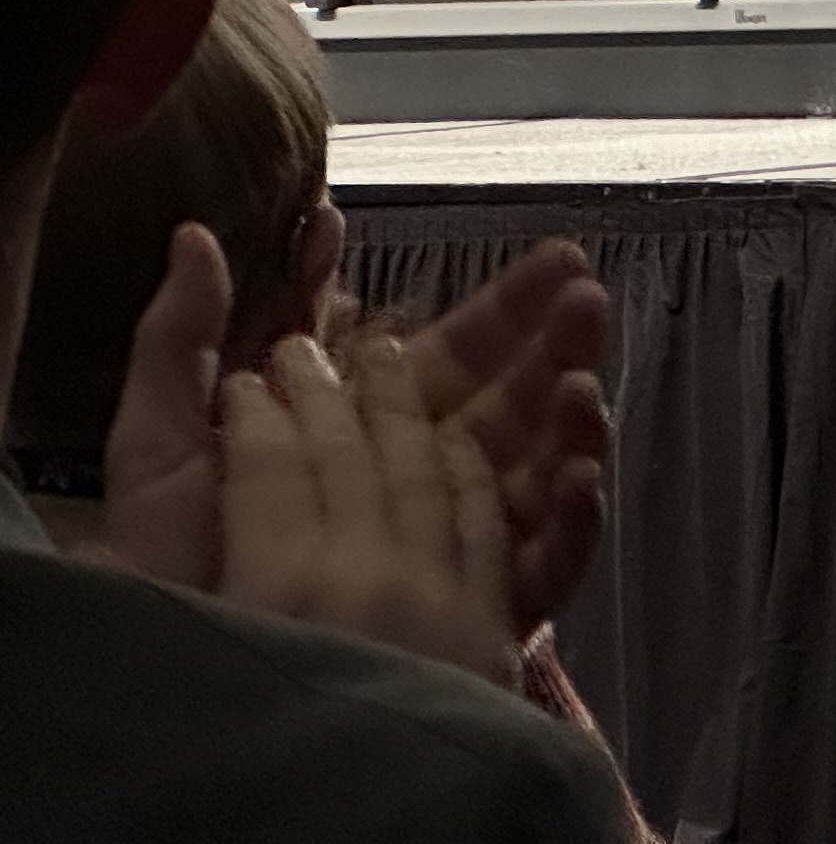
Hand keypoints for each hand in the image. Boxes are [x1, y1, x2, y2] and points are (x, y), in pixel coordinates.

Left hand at [106, 230, 608, 640]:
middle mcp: (424, 489)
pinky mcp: (479, 621)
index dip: (507, 307)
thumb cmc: (167, 568)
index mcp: (367, 436)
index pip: (451, 358)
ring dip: (572, 425)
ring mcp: (459, 554)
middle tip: (589, 299)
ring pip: (538, 474)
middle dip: (559, 346)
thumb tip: (197, 235)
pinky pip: (545, 567)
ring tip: (582, 386)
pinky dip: (572, 523)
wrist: (183, 688)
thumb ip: (180, 341)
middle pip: (513, 404)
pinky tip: (578, 480)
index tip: (560, 258)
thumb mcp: (159, 444)